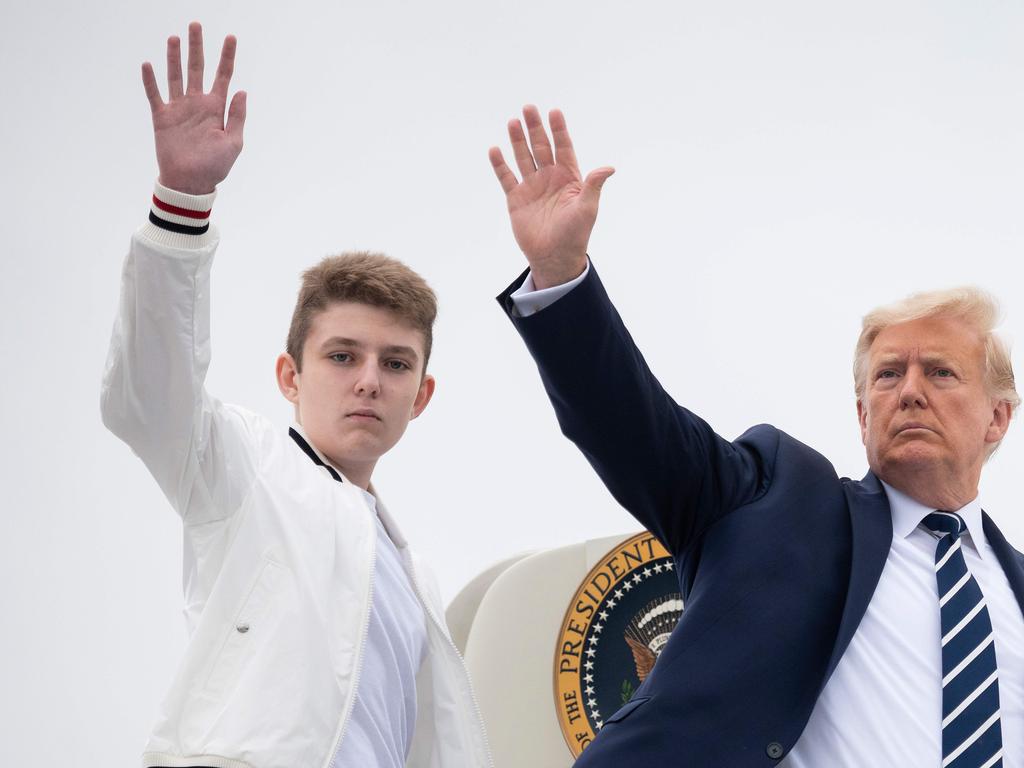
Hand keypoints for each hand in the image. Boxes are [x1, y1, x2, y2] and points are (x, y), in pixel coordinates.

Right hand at [142, 22, 245, 194]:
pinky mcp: (162, 118)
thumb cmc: (215, 167)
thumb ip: (237, 117)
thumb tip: (241, 91)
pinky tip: (148, 64)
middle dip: (197, 47)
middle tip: (196, 25)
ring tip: (175, 38)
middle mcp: (197, 104)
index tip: (231, 37)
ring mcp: (179, 109)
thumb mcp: (233, 143)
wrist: (190, 184)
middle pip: (197, 68)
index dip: (227, 57)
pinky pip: (154, 95)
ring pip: (175, 76)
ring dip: (174, 57)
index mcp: (217, 108)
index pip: (223, 76)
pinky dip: (150, 80)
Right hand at [489, 106, 613, 288]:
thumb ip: (594, 186)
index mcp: (569, 177)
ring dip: (518, 140)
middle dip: (535, 128)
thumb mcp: (587, 209)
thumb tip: (609, 168)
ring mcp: (532, 187)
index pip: (563, 148)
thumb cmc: (575, 234)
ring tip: (513, 122)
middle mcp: (550, 178)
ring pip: (524, 157)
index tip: (554, 112)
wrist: (554, 257)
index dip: (559, 130)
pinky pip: (506, 177)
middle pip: (541, 147)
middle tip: (528, 108)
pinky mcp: (516, 198)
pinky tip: (495, 149)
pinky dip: (500, 164)